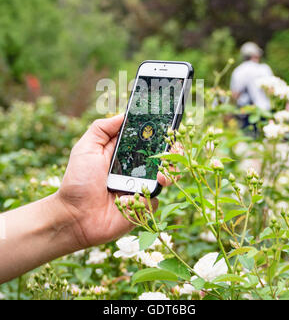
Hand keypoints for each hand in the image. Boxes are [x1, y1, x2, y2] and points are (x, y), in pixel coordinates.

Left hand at [57, 115, 168, 247]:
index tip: (169, 127)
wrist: (74, 217)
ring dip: (167, 174)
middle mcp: (136, 169)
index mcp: (124, 153)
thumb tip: (123, 114)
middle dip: (172, 152)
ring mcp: (140, 187)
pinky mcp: (142, 207)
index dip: (159, 132)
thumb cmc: (77, 181)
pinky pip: (154, 200)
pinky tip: (127, 200)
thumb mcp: (86, 148)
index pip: (147, 139)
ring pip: (165, 177)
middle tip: (173, 151)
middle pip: (162, 157)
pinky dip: (145, 199)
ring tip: (161, 177)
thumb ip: (102, 128)